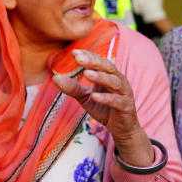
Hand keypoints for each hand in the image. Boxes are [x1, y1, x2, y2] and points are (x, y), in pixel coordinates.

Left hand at [53, 48, 152, 164]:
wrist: (121, 128)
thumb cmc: (104, 108)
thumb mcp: (85, 98)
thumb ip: (73, 88)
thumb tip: (55, 78)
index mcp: (109, 76)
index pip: (99, 62)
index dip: (88, 56)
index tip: (74, 53)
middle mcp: (119, 81)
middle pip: (108, 67)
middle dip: (94, 62)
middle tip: (79, 59)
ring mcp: (124, 94)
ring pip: (114, 82)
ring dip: (100, 77)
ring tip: (87, 74)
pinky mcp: (126, 107)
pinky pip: (116, 101)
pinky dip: (106, 98)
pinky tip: (94, 96)